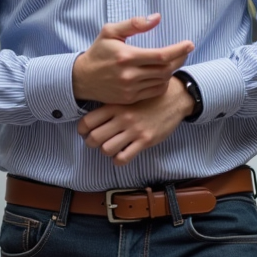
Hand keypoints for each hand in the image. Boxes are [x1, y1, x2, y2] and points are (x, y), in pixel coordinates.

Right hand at [72, 14, 193, 104]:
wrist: (82, 78)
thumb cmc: (98, 52)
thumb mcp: (111, 31)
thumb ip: (134, 24)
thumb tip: (156, 18)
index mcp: (126, 56)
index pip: (161, 55)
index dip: (179, 50)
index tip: (189, 44)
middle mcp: (129, 75)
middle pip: (165, 69)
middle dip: (179, 59)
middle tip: (184, 51)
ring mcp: (130, 89)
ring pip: (161, 81)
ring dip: (171, 71)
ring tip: (173, 61)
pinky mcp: (130, 98)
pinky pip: (154, 91)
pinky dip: (162, 82)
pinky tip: (162, 74)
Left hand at [78, 76, 193, 165]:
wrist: (174, 98)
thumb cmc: (148, 97)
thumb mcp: (128, 96)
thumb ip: (111, 105)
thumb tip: (92, 117)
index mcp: (115, 105)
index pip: (87, 121)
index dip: (82, 130)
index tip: (85, 132)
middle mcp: (123, 117)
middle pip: (94, 138)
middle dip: (91, 143)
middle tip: (95, 141)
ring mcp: (134, 130)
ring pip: (107, 149)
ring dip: (105, 151)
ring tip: (110, 147)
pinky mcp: (146, 140)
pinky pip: (124, 158)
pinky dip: (118, 160)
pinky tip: (121, 155)